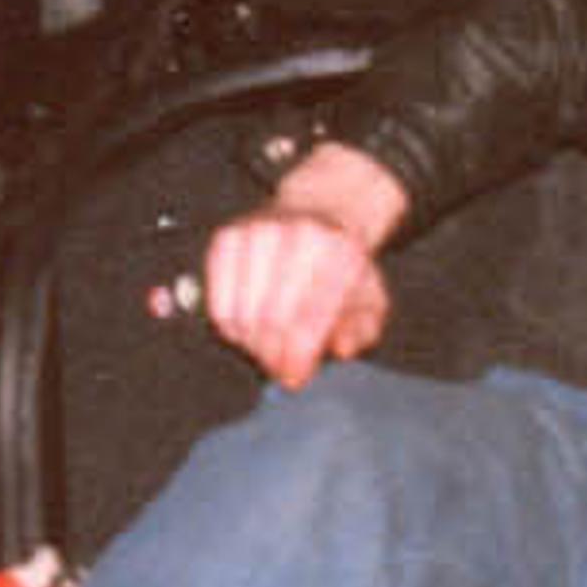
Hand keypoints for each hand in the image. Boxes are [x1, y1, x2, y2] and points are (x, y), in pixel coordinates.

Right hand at [199, 139, 405, 383]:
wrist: (323, 208)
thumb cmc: (344, 264)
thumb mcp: (369, 298)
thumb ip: (362, 330)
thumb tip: (341, 348)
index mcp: (342, 251)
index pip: (309, 319)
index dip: (298, 359)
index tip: (295, 378)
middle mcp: (299, 234)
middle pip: (271, 322)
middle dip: (273, 356)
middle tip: (279, 366)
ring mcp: (260, 231)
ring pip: (241, 316)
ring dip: (251, 344)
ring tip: (267, 343)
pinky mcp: (229, 236)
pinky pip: (217, 303)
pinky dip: (230, 326)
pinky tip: (249, 323)